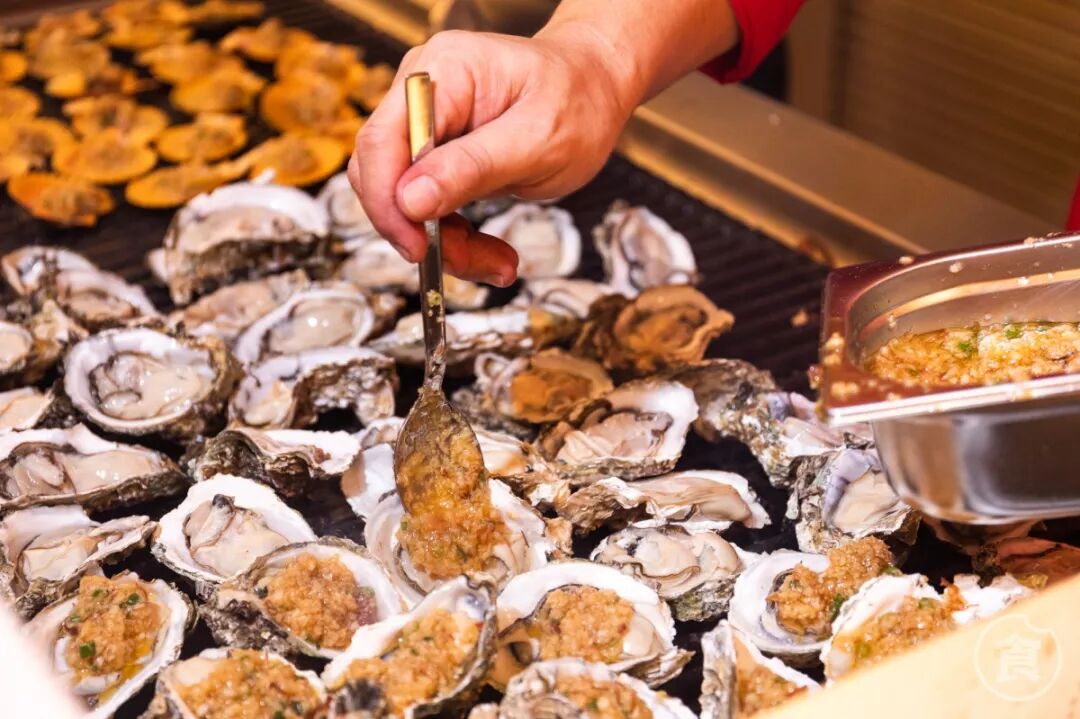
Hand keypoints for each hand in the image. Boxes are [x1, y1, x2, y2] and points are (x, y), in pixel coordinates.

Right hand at [347, 26, 638, 285]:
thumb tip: (409, 201)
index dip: (388, 201)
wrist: (597, 89)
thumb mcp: (538, 140)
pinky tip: (494, 256)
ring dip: (447, 244)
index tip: (418, 248)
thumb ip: (473, 168)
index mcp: (443, 72)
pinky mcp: (439, 156)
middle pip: (384, 175)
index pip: (382, 141)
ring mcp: (428, 125)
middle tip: (469, 263)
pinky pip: (429, 208)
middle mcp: (422, 94)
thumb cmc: (577, 100)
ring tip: (499, 264)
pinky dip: (459, 239)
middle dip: (421, 230)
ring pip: (406, 202)